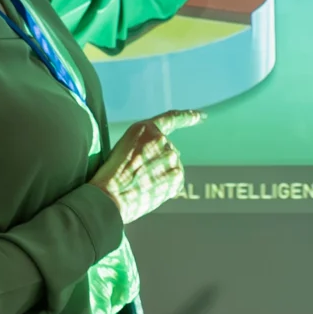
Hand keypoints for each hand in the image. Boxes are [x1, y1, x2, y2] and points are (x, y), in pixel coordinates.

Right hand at [89, 109, 200, 223]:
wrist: (111, 197)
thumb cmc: (111, 176)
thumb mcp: (124, 149)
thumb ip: (146, 147)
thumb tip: (161, 161)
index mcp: (145, 128)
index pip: (172, 119)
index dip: (188, 117)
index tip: (201, 116)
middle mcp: (162, 139)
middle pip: (168, 151)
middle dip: (158, 163)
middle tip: (137, 176)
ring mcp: (172, 157)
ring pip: (171, 167)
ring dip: (160, 176)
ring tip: (141, 185)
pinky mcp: (178, 175)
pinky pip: (175, 181)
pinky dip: (165, 187)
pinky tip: (149, 191)